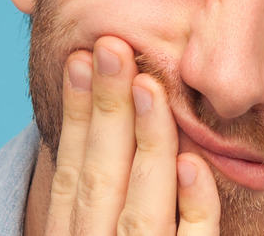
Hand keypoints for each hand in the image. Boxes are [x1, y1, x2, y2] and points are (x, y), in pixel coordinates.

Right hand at [45, 36, 220, 234]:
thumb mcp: (98, 233)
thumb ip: (108, 195)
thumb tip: (118, 115)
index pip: (70, 174)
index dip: (75, 115)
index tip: (80, 58)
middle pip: (100, 179)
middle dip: (106, 110)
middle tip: (111, 46)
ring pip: (142, 209)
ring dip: (147, 142)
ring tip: (148, 84)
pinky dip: (193, 207)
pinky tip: (192, 163)